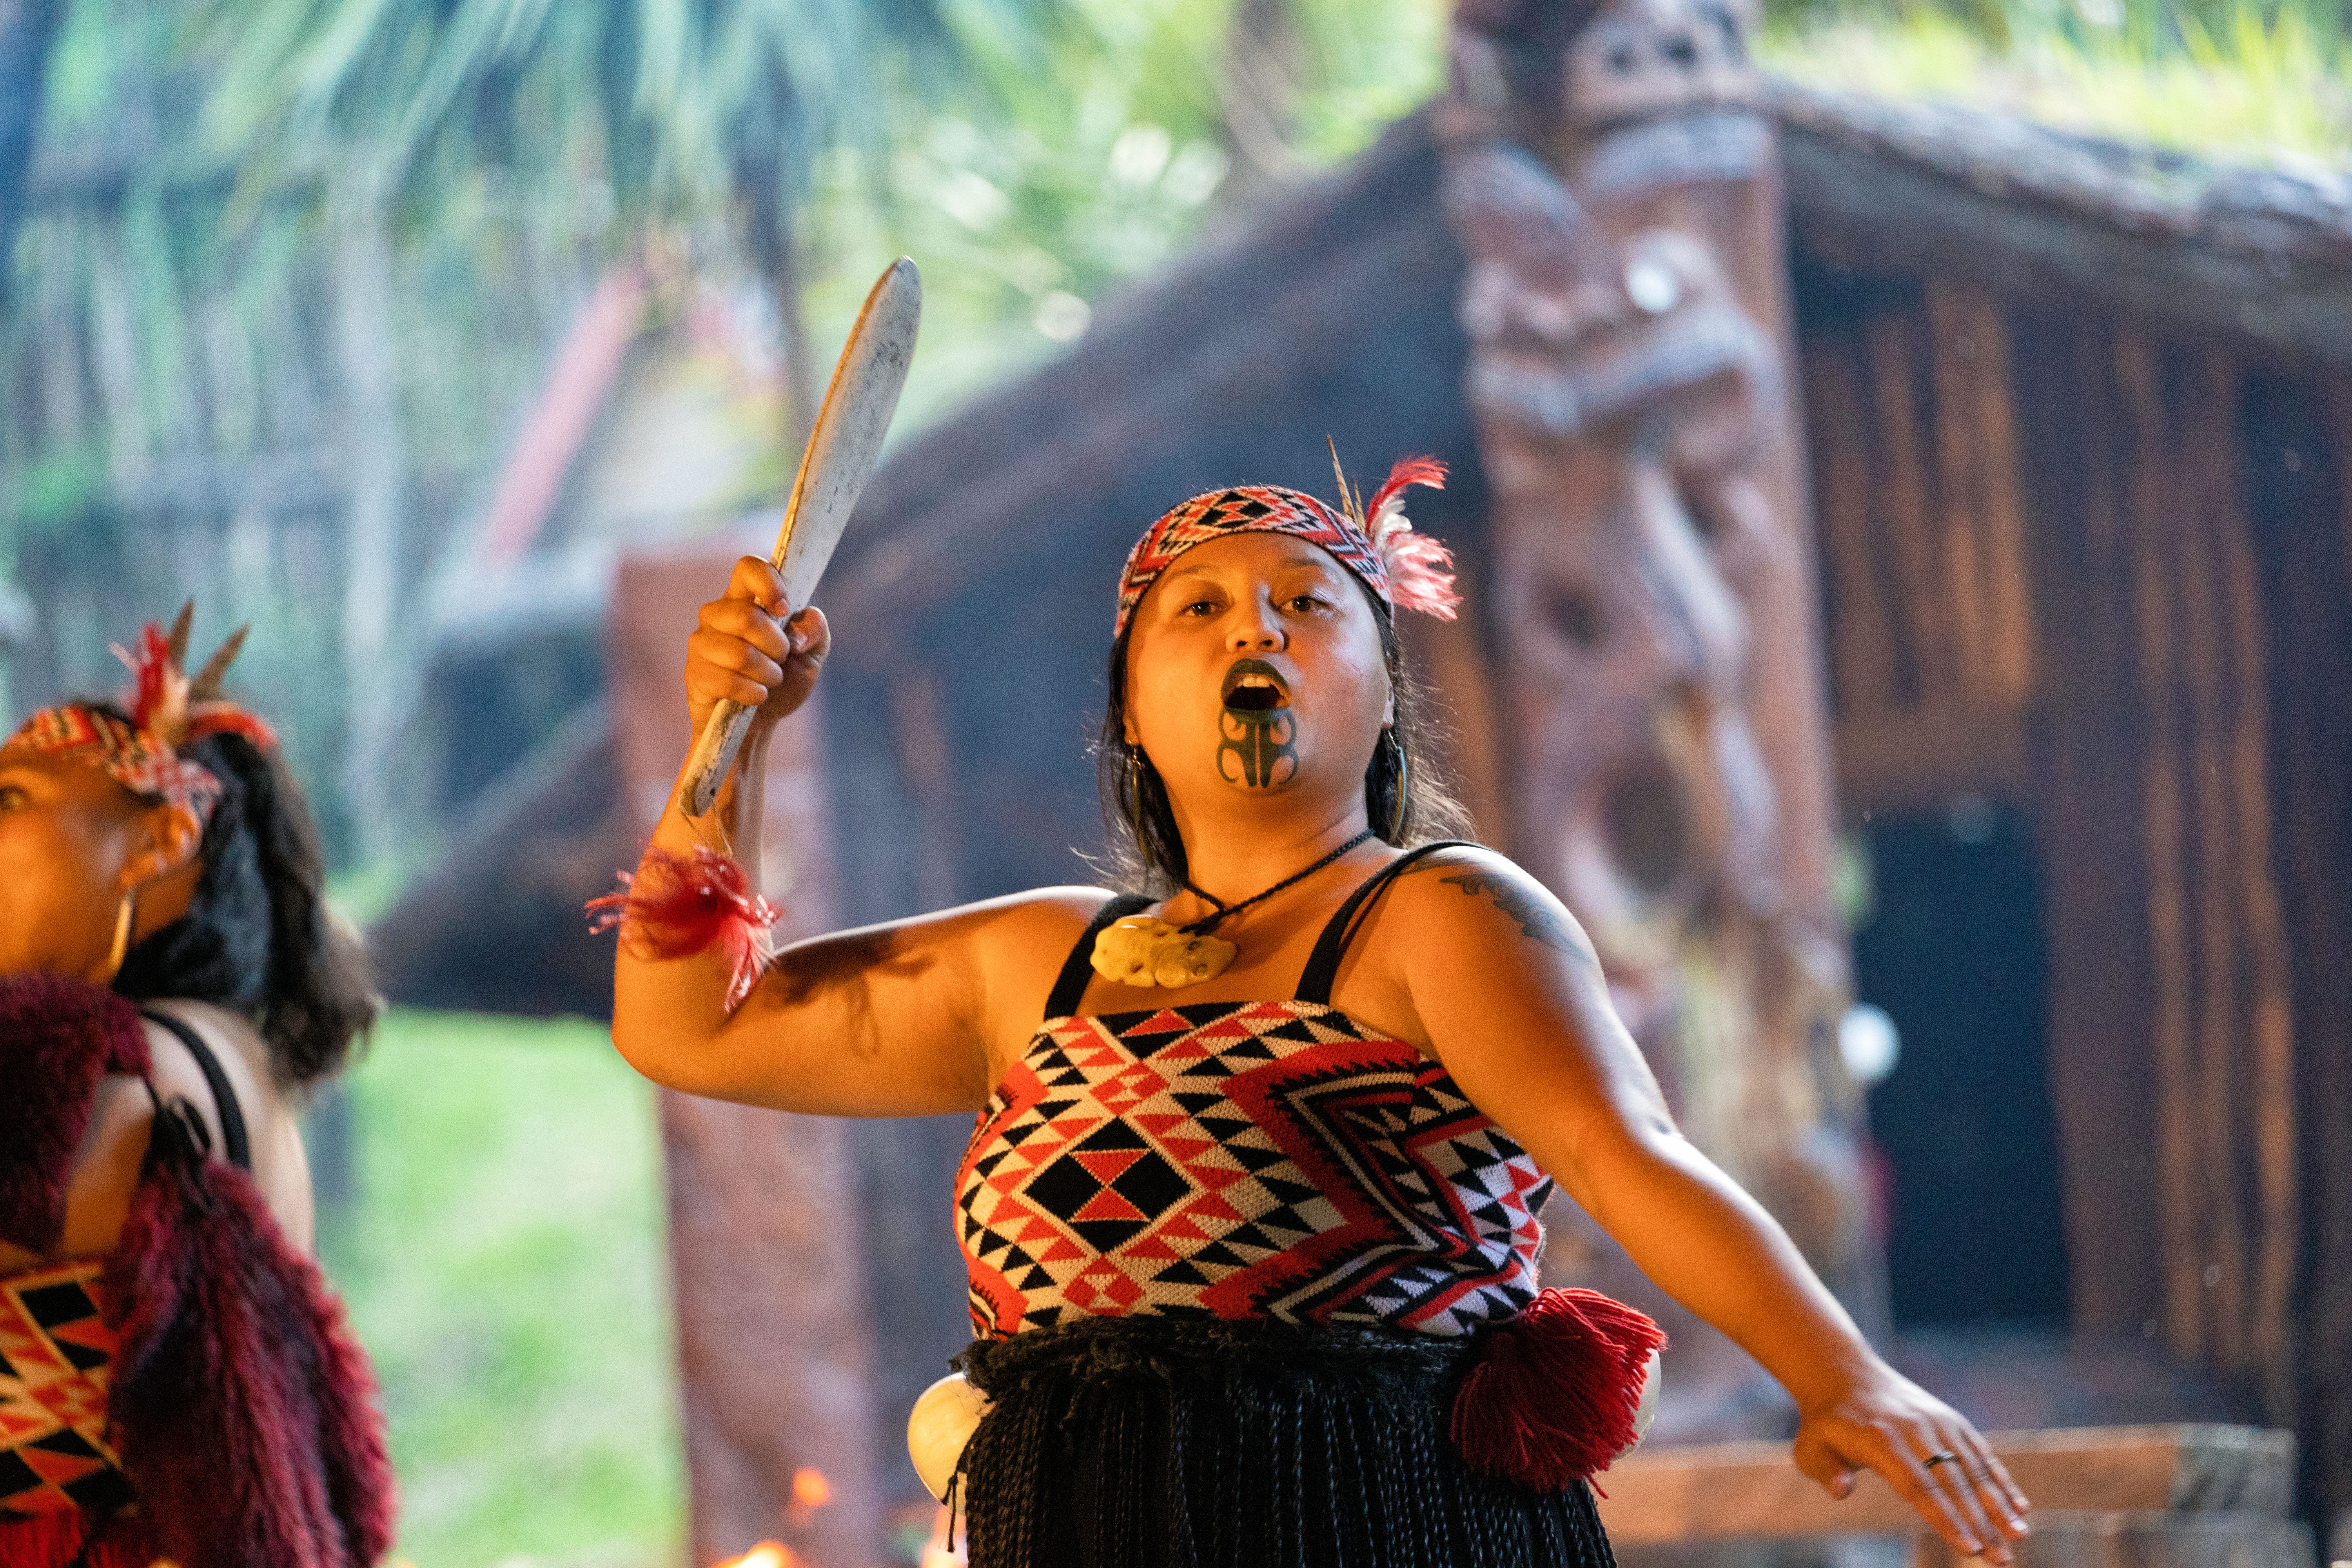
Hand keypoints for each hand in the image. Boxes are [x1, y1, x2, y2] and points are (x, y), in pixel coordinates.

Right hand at [684, 556, 830, 736]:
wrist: (761, 723)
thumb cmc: (784, 680)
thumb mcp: (812, 655)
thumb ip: (816, 630)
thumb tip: (798, 633)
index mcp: (745, 598)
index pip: (747, 568)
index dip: (769, 583)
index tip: (784, 610)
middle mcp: (717, 614)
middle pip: (747, 617)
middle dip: (777, 646)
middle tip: (782, 659)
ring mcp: (702, 643)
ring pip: (740, 653)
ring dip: (768, 673)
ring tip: (770, 680)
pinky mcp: (695, 673)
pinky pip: (730, 681)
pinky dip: (754, 693)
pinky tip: (756, 696)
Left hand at [1793, 1367, 2030, 1562]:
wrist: (1843, 1373)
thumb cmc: (1826, 1423)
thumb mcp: (1810, 1447)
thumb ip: (1826, 1471)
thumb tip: (1842, 1492)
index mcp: (1881, 1439)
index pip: (1919, 1486)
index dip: (1945, 1518)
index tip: (1968, 1547)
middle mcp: (1915, 1428)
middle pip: (1953, 1482)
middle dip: (1981, 1522)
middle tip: (2002, 1559)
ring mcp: (1937, 1421)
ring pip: (1974, 1467)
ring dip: (2000, 1504)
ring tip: (2021, 1536)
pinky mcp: (1950, 1419)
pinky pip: (1980, 1452)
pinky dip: (2001, 1479)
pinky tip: (2020, 1506)